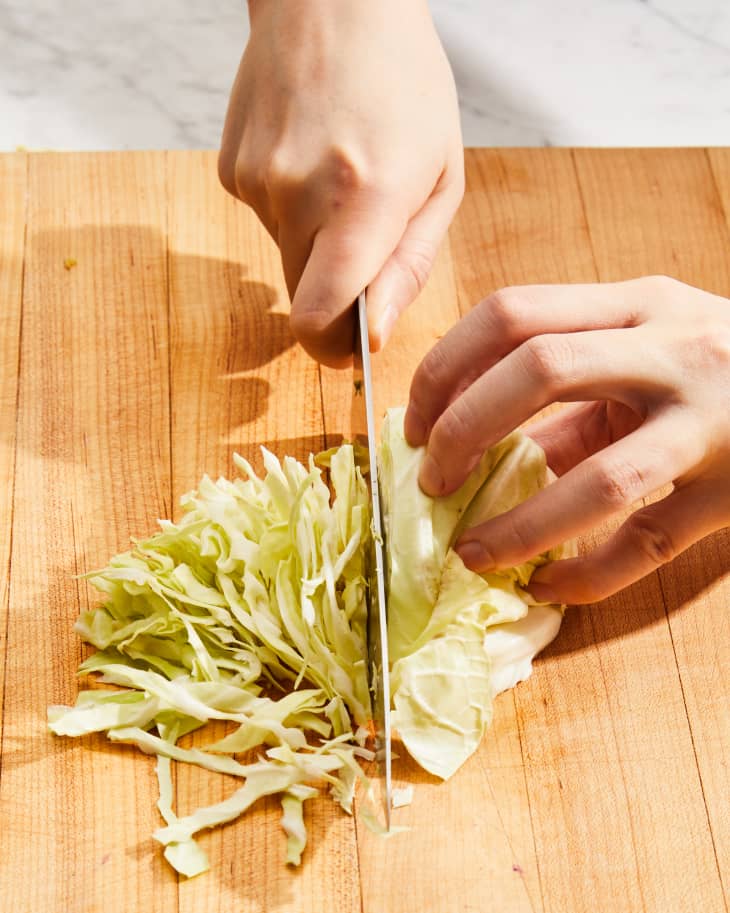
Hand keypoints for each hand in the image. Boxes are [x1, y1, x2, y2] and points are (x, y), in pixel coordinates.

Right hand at [218, 0, 463, 366]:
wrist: (334, 1)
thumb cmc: (405, 86)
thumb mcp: (440, 178)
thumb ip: (408, 266)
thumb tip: (373, 334)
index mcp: (364, 199)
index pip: (320, 316)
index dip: (333, 348)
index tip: (352, 348)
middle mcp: (298, 193)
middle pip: (302, 297)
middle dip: (334, 293)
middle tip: (366, 243)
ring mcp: (256, 180)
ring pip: (284, 257)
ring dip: (315, 243)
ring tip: (342, 177)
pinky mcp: (232, 170)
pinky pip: (265, 220)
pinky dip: (291, 208)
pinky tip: (311, 157)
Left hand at [404, 276, 729, 602]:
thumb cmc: (721, 362)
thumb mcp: (649, 343)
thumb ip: (571, 383)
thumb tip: (472, 438)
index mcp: (638, 303)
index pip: (511, 314)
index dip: (443, 369)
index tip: (413, 422)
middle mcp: (674, 351)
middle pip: (538, 372)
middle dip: (461, 432)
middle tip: (431, 483)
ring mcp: (710, 424)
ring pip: (600, 479)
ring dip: (520, 524)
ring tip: (472, 553)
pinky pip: (650, 544)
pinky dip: (588, 574)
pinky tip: (548, 584)